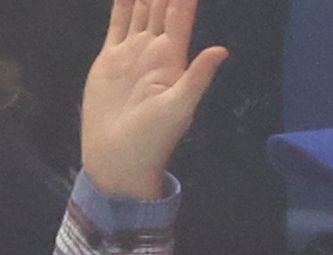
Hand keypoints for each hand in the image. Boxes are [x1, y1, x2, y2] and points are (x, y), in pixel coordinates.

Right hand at [81, 0, 228, 202]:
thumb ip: (197, 79)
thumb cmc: (151, 141)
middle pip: (162, 3)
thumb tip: (222, 50)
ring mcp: (131, 51)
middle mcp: (153, 48)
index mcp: (171, 56)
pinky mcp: (110, 59)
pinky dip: (122, 3)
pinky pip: (117, 22)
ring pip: (141, 7)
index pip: (181, 12)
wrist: (116, 161)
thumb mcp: (178, 111)